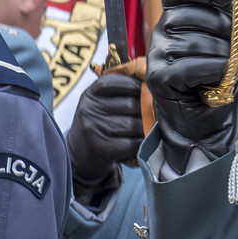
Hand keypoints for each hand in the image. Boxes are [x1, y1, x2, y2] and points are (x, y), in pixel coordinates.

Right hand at [67, 72, 143, 204]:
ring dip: (146, 128)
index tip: (149, 90)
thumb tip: (152, 83)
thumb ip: (121, 92)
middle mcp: (88, 109)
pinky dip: (141, 142)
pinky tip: (140, 142)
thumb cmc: (100, 125)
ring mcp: (93, 129)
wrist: (81, 156)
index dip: (136, 84)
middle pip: (131, 104)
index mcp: (90, 95)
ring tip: (148, 129)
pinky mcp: (101, 148)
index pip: (116, 81)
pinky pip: (132, 143)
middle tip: (156, 114)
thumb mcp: (102, 104)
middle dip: (148, 110)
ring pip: (134, 124)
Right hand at [146, 0, 237, 168]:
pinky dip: (221, 68)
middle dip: (222, 26)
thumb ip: (231, 20)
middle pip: (188, 15)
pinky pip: (191, 66)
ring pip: (193, 43)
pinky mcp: (158, 78)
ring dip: (226, 52)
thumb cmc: (219, 76)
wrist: (208, 119)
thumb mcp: (228, 42)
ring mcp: (156, 56)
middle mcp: (160, 33)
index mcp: (175, 18)